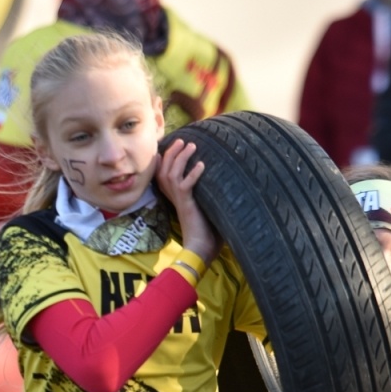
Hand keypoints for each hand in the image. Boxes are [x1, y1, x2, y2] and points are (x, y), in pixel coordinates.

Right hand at [154, 139, 221, 265]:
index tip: (169, 148)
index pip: (162, 176)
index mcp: (177, 199)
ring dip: (180, 158)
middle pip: (164, 171)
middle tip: (182, 140)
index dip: (163, 161)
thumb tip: (228, 183)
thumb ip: (210, 196)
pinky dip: (192, 175)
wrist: (201, 251)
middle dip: (172, 153)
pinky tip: (202, 165)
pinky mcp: (187, 206)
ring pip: (171, 174)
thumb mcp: (207, 210)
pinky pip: (185, 187)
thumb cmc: (207, 235)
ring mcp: (180, 202)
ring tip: (192, 145)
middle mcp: (175, 198)